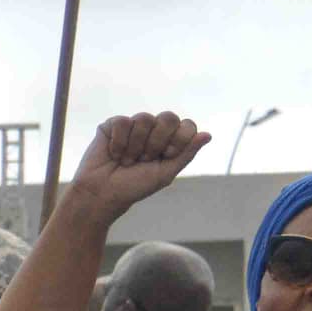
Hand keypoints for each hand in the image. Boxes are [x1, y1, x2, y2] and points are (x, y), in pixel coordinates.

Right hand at [65, 112, 209, 221]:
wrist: (102, 193)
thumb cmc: (134, 187)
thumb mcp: (165, 173)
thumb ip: (186, 153)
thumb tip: (208, 134)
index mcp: (169, 141)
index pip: (186, 125)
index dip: (178, 139)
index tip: (166, 156)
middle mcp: (153, 131)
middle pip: (169, 117)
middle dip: (158, 141)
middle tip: (146, 158)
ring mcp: (133, 126)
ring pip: (145, 118)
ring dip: (136, 145)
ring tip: (127, 160)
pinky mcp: (113, 125)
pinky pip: (123, 121)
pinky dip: (120, 142)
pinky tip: (114, 154)